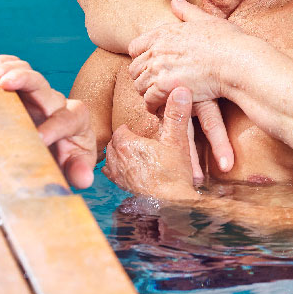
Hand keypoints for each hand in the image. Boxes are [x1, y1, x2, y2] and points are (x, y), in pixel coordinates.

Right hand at [0, 55, 95, 187]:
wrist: (61, 145)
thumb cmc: (68, 156)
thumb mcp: (75, 164)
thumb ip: (78, 168)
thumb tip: (85, 179)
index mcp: (76, 119)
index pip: (66, 119)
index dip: (54, 127)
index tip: (39, 138)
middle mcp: (57, 103)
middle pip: (44, 87)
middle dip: (25, 81)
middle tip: (5, 83)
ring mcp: (39, 94)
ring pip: (29, 75)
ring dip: (11, 71)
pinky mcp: (24, 88)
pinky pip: (17, 68)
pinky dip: (4, 64)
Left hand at [103, 86, 199, 200]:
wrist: (171, 204)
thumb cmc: (174, 173)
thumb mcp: (178, 140)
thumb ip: (177, 114)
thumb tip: (181, 89)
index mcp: (127, 144)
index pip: (121, 130)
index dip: (132, 129)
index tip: (142, 130)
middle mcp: (117, 160)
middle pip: (114, 144)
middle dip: (124, 141)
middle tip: (139, 140)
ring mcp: (118, 176)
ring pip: (111, 160)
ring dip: (120, 155)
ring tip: (134, 154)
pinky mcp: (122, 188)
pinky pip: (113, 174)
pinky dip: (119, 170)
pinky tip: (133, 170)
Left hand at [128, 0, 245, 107]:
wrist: (239, 62)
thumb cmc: (228, 41)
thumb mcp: (207, 20)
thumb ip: (186, 11)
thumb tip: (174, 0)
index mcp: (163, 32)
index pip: (135, 47)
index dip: (143, 58)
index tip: (154, 66)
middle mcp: (157, 49)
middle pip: (134, 69)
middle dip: (143, 78)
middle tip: (156, 86)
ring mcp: (159, 68)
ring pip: (139, 86)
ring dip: (148, 94)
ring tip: (161, 99)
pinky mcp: (165, 88)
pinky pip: (148, 101)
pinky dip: (155, 107)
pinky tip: (164, 109)